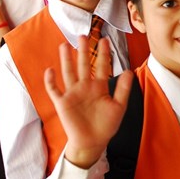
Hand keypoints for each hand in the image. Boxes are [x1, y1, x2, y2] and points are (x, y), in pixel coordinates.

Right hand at [44, 36, 132, 168]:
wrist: (93, 142)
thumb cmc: (106, 125)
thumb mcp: (119, 106)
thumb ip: (123, 89)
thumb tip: (129, 71)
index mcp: (99, 86)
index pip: (101, 66)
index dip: (103, 53)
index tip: (105, 40)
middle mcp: (85, 87)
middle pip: (83, 65)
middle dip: (84, 51)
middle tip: (84, 35)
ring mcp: (73, 93)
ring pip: (68, 73)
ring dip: (66, 60)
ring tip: (65, 45)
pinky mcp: (62, 103)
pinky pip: (54, 90)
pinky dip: (50, 81)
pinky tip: (50, 70)